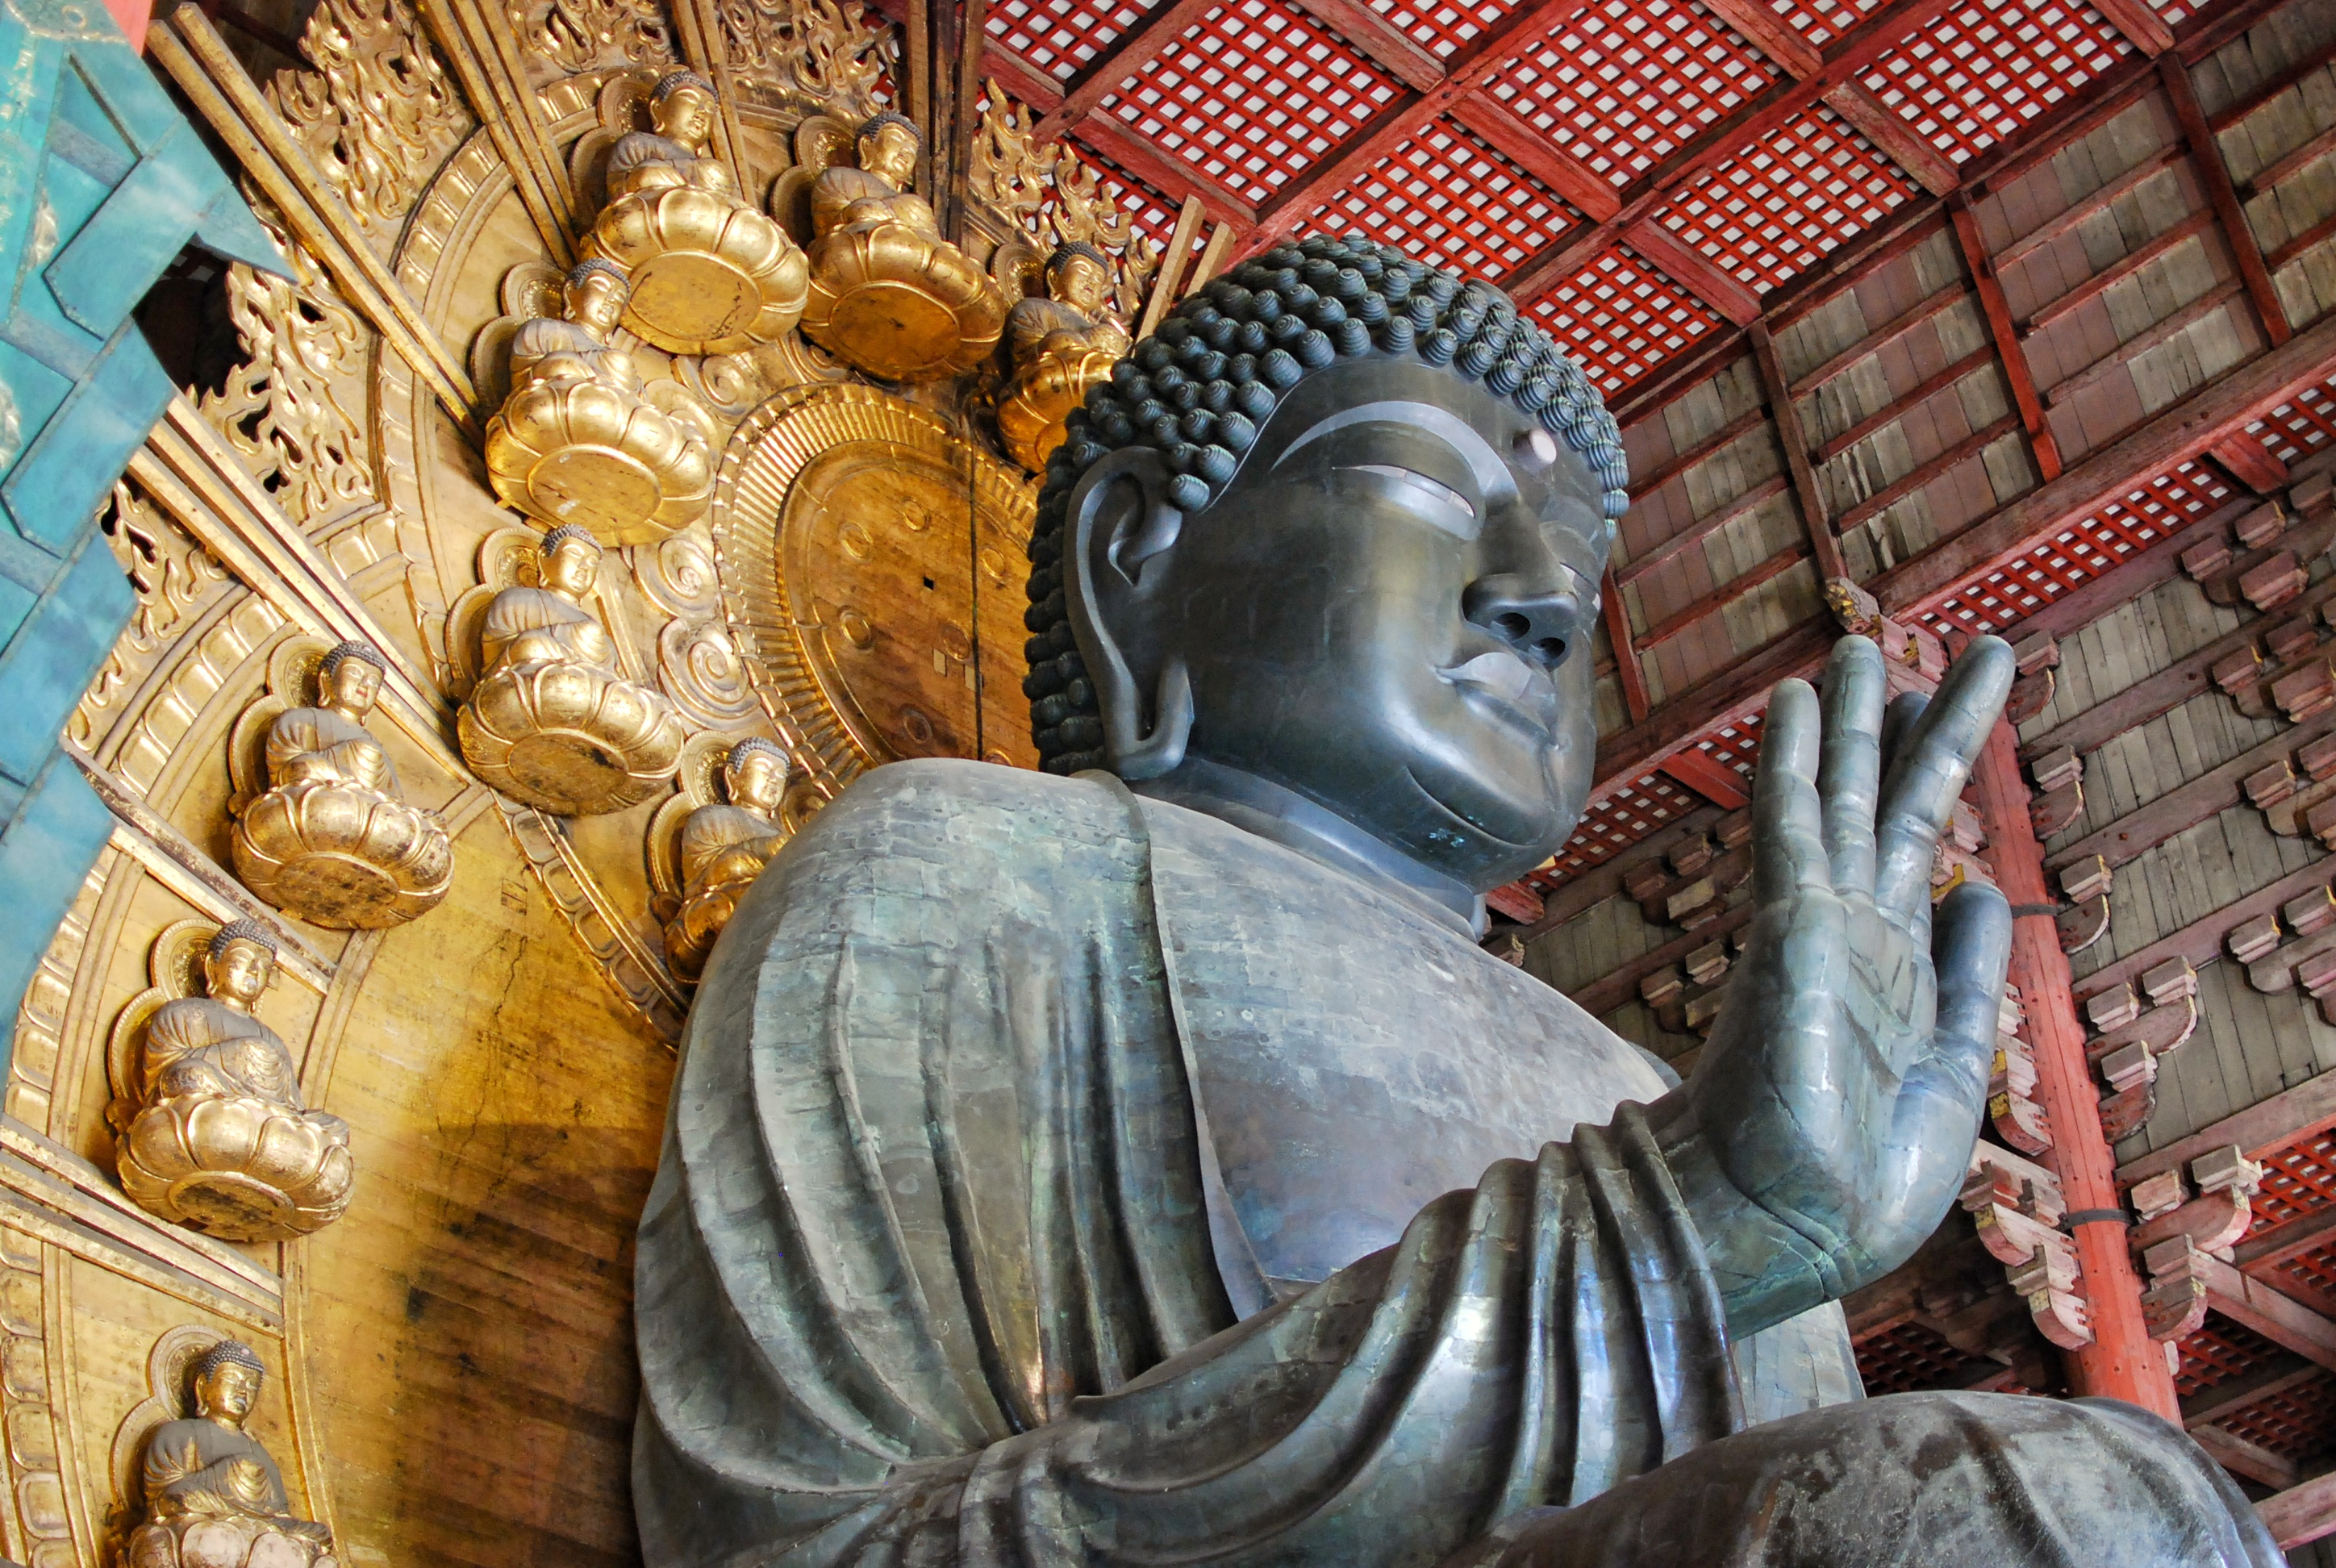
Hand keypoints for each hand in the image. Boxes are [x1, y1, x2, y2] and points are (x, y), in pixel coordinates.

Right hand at [1651, 634, 2014, 1335]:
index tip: (1940, 712)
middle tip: (1909, 645)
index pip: (1914, 851)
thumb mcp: (1953, 1073)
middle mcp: (1854, 933)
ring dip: (1853, 721)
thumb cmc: (1859, 1178)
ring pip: (1840, 799)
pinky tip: (1792, 701)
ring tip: (1861, 643)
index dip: (1933, 777)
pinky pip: (1790, 827)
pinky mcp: (1790, 930)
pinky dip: (1792, 762)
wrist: (1792, 1224)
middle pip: (1882, 806)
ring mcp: (1818, 926)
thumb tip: (1983, 896)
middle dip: (1903, 726)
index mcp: (1894, 970)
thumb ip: (1968, 983)